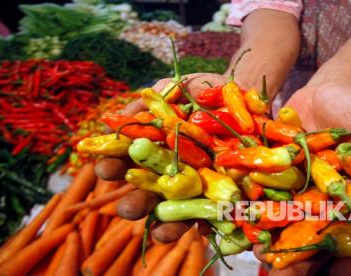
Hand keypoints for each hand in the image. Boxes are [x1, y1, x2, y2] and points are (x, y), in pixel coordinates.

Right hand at [102, 73, 224, 242]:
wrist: (245, 95)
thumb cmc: (205, 91)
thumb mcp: (176, 88)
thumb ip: (150, 102)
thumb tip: (116, 118)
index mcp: (153, 150)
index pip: (127, 163)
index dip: (114, 166)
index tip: (105, 168)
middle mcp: (170, 173)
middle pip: (147, 194)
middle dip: (135, 204)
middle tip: (126, 209)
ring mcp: (196, 187)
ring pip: (177, 211)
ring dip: (166, 225)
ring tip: (159, 233)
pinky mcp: (221, 196)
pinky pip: (213, 216)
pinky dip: (208, 225)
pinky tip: (203, 231)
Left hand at [254, 82, 350, 274]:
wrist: (331, 85)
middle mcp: (326, 201)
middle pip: (318, 238)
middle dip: (304, 262)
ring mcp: (299, 189)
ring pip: (287, 223)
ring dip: (274, 243)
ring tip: (262, 258)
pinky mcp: (276, 172)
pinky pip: (264, 194)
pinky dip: (254, 209)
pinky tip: (243, 224)